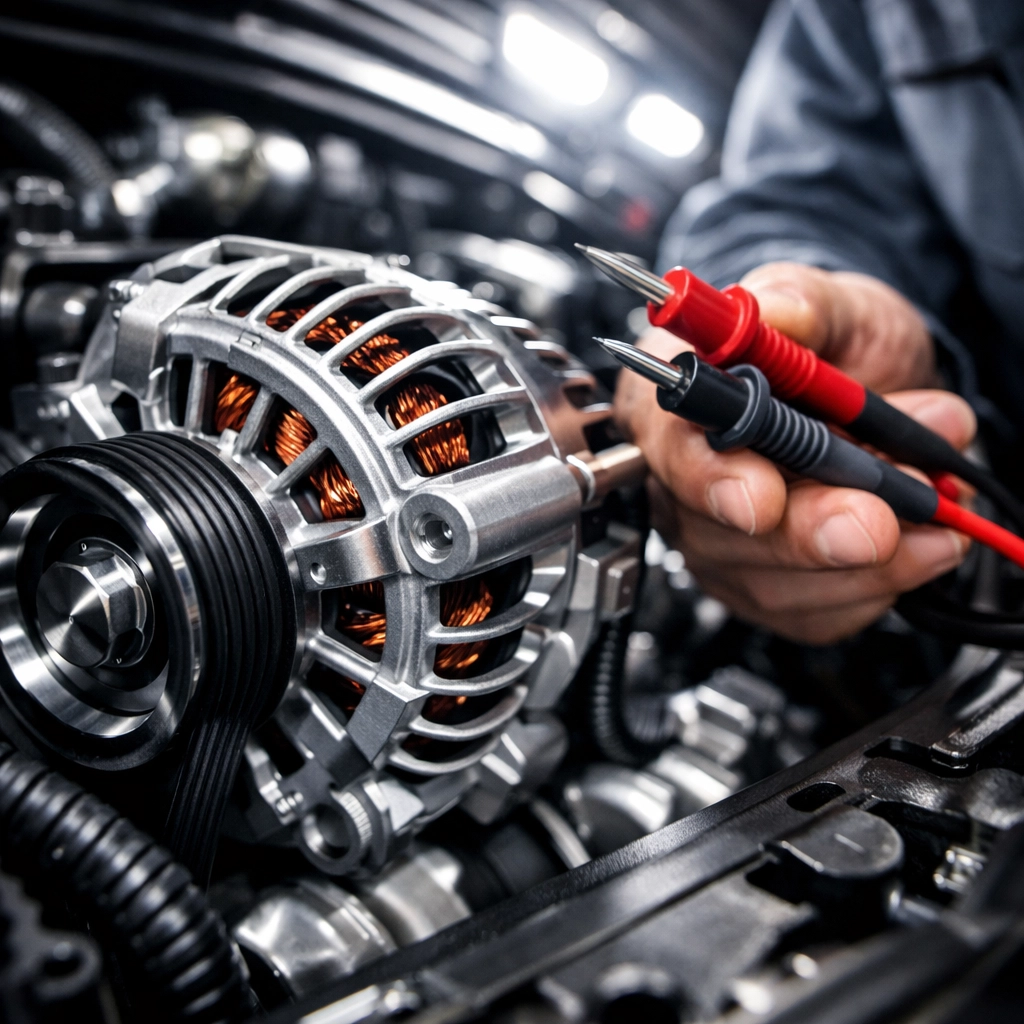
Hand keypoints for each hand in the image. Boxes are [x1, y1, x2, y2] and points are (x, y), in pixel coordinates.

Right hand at [615, 263, 974, 644]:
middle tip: (877, 521)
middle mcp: (683, 482)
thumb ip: (803, 302)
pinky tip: (916, 543)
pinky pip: (816, 611)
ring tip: (931, 504)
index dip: (712, 480)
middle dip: (807, 533)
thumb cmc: (832, 346)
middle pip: (719, 532)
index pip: (669, 450)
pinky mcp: (766, 588)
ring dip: (865, 556)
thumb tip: (778, 314)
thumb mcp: (834, 304)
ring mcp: (720, 542)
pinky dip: (880, 583)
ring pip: (773, 582)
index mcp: (675, 404)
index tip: (763, 497)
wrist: (876, 390)